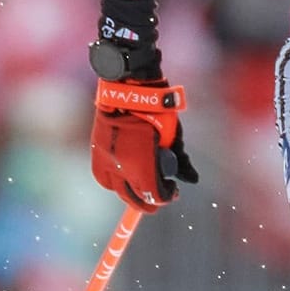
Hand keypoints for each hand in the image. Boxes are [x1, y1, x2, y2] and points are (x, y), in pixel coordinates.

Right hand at [90, 79, 198, 211]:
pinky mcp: (97, 154)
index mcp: (143, 166)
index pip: (155, 195)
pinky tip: (125, 177)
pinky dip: (116, 181)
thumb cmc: (156, 111)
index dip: (166, 196)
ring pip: (119, 191)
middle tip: (159, 197)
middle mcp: (122, 168)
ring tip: (141, 187)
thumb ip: (181, 161)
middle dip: (150, 201)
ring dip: (132, 192)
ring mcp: (107, 162)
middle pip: (136, 198)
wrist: (126, 89)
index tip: (173, 192)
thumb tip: (192, 179)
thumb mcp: (174, 136)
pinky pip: (105, 178)